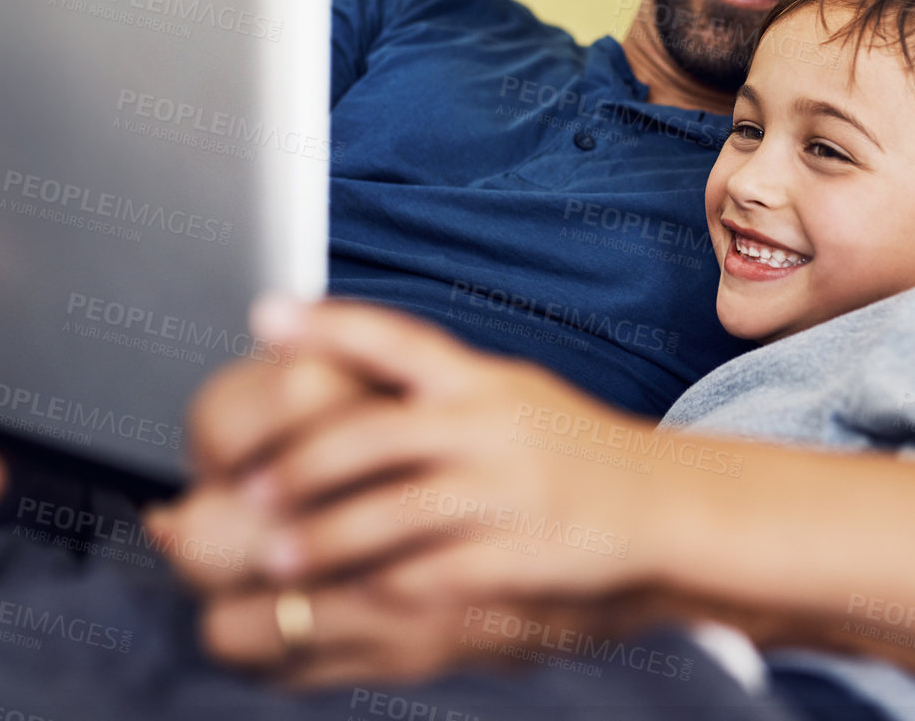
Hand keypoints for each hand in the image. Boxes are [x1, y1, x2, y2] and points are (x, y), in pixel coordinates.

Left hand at [155, 298, 666, 682]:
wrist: (664, 501)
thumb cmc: (573, 449)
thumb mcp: (510, 396)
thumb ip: (435, 387)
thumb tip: (345, 358)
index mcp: (482, 381)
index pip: (396, 340)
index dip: (329, 325)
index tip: (264, 317)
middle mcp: (493, 424)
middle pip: (378, 434)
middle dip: (304, 465)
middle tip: (250, 492)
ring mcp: (512, 488)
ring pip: (399, 511)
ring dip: (329, 538)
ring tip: (279, 563)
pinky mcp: (528, 550)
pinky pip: (443, 570)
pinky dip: (390, 585)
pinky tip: (355, 598)